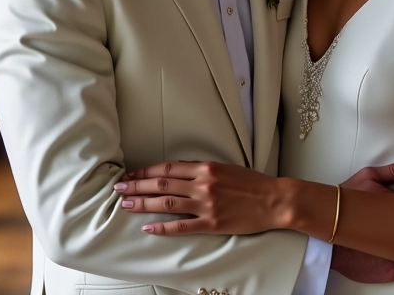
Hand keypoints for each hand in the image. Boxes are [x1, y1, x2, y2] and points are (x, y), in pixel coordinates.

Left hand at [114, 161, 280, 235]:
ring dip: (144, 203)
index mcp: (205, 167)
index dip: (146, 171)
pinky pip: (182, 226)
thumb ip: (201, 169)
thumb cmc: (251, 182)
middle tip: (119, 187)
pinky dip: (163, 227)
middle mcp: (203, 183)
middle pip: (162, 184)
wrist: (273, 199)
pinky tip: (148, 227)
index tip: (131, 173)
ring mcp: (206, 204)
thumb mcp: (225, 167)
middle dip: (137, 185)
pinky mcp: (212, 223)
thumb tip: (178, 171)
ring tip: (126, 204)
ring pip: (167, 203)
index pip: (167, 168)